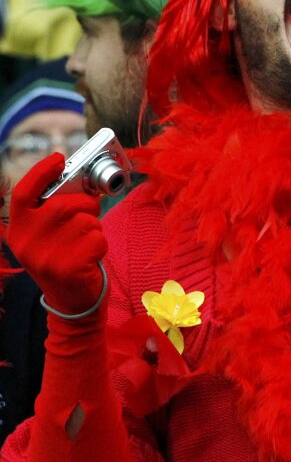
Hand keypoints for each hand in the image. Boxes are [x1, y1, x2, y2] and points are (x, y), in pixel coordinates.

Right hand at [7, 154, 106, 315]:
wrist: (71, 302)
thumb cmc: (64, 258)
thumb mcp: (46, 236)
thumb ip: (51, 212)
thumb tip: (77, 180)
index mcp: (18, 231)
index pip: (23, 194)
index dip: (41, 173)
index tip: (60, 159)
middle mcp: (26, 243)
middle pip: (63, 204)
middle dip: (85, 204)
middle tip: (89, 213)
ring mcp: (45, 257)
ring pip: (84, 220)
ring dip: (94, 227)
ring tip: (84, 243)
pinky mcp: (68, 268)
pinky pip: (97, 238)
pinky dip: (101, 243)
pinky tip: (90, 257)